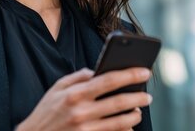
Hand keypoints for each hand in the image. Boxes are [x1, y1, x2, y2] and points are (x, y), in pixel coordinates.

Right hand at [15, 67, 152, 130]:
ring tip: (139, 110)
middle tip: (148, 95)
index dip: (130, 75)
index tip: (145, 72)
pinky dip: (124, 130)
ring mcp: (85, 130)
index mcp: (75, 94)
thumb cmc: (46, 111)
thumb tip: (99, 70)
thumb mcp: (57, 87)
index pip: (108, 80)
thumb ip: (79, 77)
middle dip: (138, 97)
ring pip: (120, 122)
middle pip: (119, 102)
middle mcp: (81, 112)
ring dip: (134, 115)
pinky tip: (129, 125)